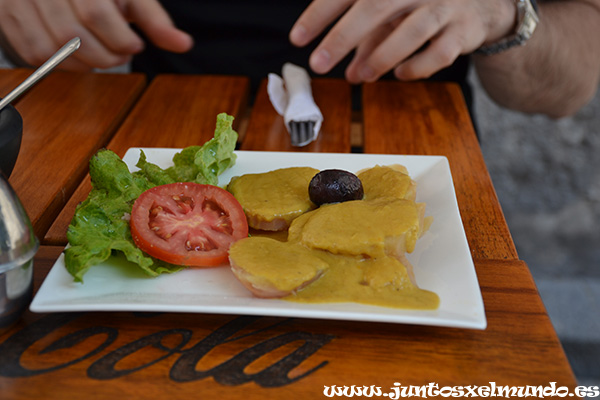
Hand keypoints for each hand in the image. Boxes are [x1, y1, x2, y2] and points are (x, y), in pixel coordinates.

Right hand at [0, 0, 192, 69]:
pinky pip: (31, 51)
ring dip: (82, 63)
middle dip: (104, 55)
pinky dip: (58, 63)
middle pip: (71, 35)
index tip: (133, 45)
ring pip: (50, 48)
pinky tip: (76, 55)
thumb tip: (184, 44)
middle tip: (119, 52)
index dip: (118, 39)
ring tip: (99, 53)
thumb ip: (154, 20)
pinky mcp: (8, 14)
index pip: (95, 12)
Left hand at [290, 0, 516, 82]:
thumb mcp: (391, 15)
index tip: (297, 37)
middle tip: (318, 63)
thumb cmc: (423, 7)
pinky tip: (399, 74)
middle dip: (343, 37)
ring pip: (411, 29)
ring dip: (379, 56)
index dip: (321, 13)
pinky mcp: (463, 31)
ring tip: (358, 76)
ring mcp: (443, 5)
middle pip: (376, 5)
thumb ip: (367, 38)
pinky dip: (416, 67)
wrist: (481, 6)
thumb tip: (347, 70)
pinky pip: (440, 52)